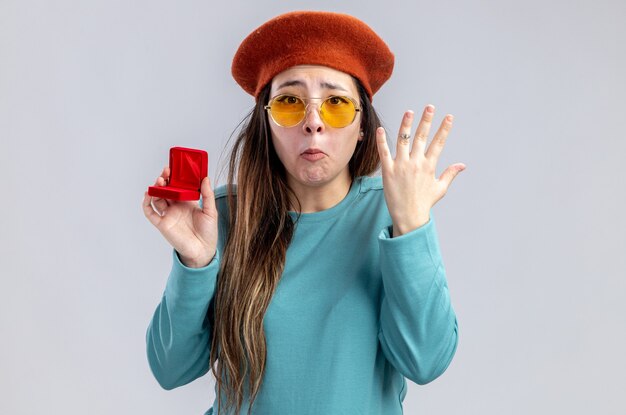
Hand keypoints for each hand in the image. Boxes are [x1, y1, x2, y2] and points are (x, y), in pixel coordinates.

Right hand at [142, 166, 218, 267]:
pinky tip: (148, 194)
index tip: (175, 168)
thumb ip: (208, 195)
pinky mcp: (162, 224)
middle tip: (166, 171)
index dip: (175, 177)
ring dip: (156, 188)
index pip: (178, 186)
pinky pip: (150, 212)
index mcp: (187, 202)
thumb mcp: (211, 211)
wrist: (203, 250)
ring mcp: (168, 215)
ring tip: (160, 180)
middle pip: (166, 190)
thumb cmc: (209, 232)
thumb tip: (205, 178)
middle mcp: (176, 207)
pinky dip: (146, 203)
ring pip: (157, 198)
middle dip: (164, 180)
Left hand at [375, 105, 464, 235]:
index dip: (444, 129)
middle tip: (430, 107)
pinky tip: (381, 129)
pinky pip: (384, 152)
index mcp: (429, 166)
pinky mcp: (388, 171)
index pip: (439, 143)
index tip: (449, 117)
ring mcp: (401, 166)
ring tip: (409, 112)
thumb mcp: (440, 188)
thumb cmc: (424, 203)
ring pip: (403, 141)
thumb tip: (462, 165)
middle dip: (427, 121)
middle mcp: (416, 163)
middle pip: (422, 137)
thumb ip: (450, 174)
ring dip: (406, 125)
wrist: (408, 217)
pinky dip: (382, 141)